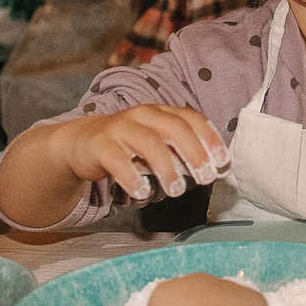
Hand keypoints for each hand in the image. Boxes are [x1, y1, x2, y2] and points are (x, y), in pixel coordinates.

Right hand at [61, 105, 228, 202]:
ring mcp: (121, 127)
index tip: (223, 162)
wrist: (82, 143)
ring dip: (167, 167)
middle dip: (194, 153)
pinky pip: (118, 160)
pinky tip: (141, 192)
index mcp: (161, 112)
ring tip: (176, 190)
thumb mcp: (157, 144)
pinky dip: (132, 177)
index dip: (210, 138)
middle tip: (205, 177)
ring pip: (149, 142)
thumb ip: (181, 154)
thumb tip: (215, 169)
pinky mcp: (100, 144)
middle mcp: (143, 115)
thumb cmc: (128, 147)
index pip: (191, 118)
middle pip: (174, 128)